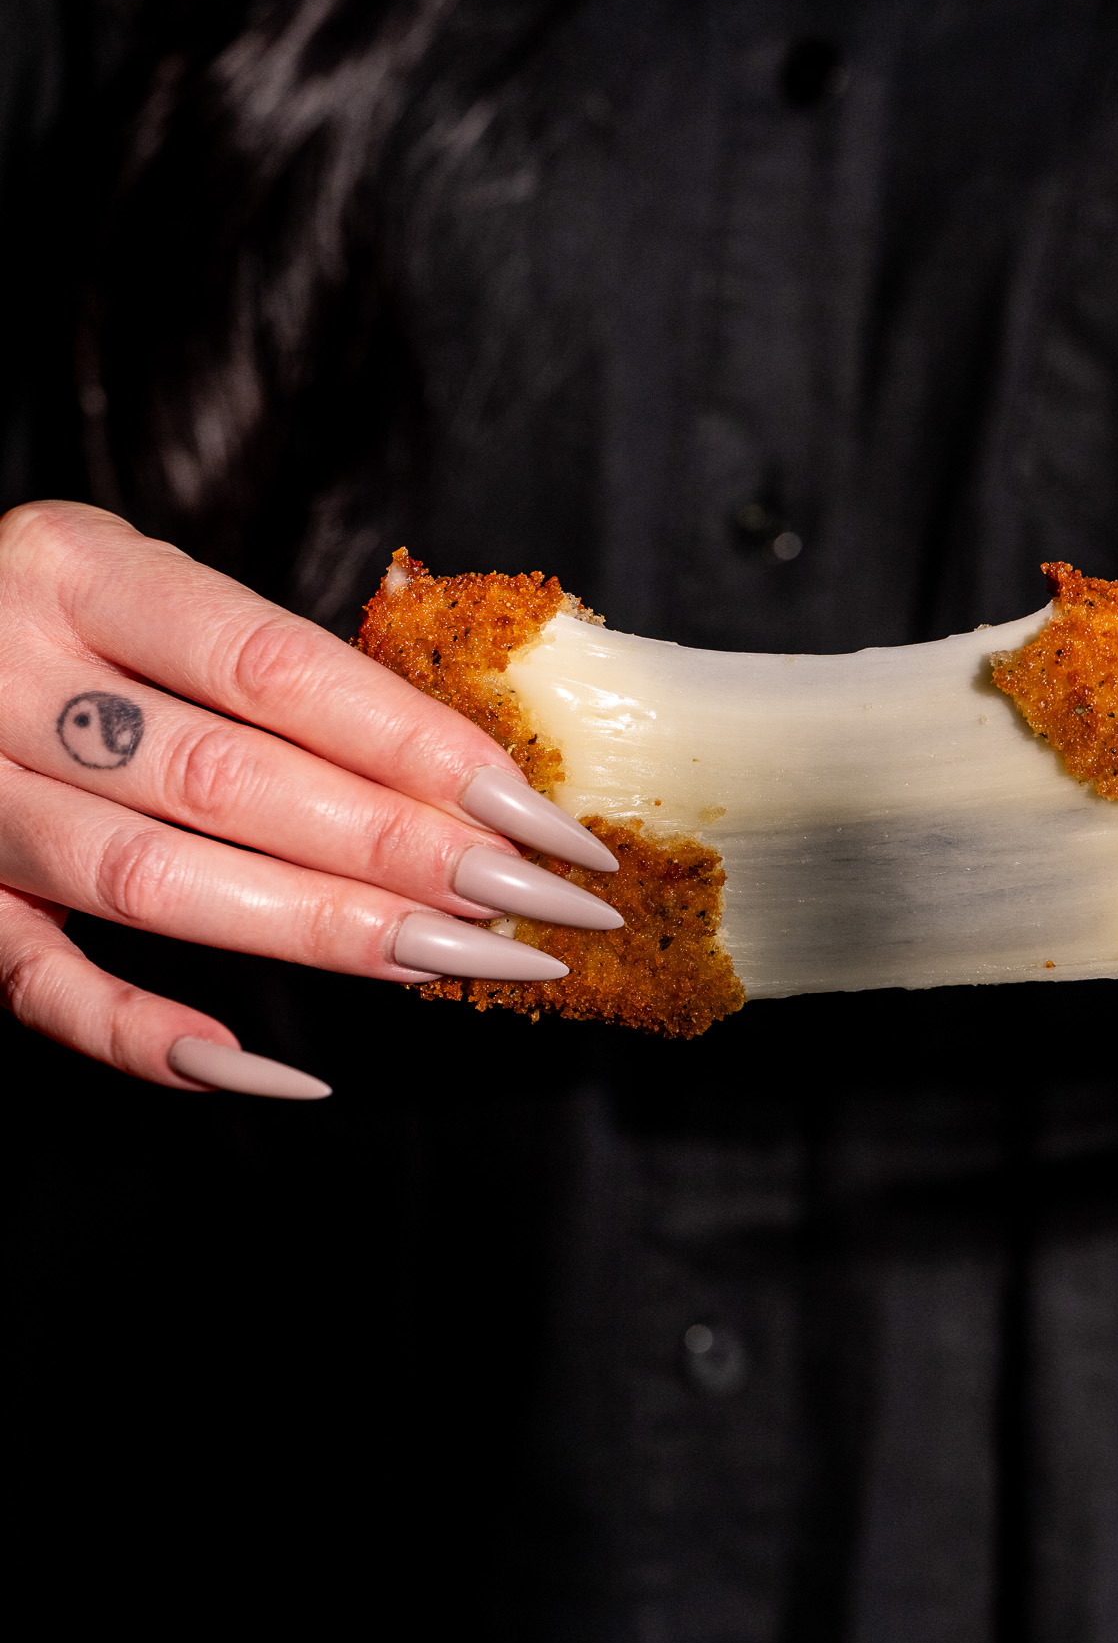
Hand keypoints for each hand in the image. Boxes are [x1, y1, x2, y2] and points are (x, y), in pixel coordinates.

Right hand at [0, 502, 620, 1096]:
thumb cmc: (50, 614)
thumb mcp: (139, 584)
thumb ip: (261, 659)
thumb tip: (466, 771)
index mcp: (79, 570)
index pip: (279, 667)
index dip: (421, 747)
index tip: (540, 817)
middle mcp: (8, 676)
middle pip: (229, 780)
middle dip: (402, 850)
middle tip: (533, 904)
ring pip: (151, 879)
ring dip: (319, 931)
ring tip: (452, 961)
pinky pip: (41, 986)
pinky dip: (152, 1039)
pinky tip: (270, 1072)